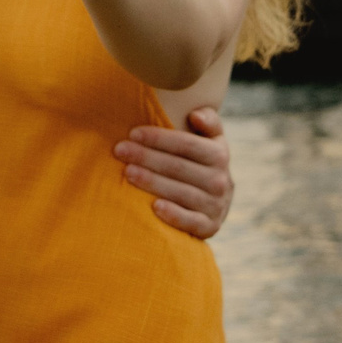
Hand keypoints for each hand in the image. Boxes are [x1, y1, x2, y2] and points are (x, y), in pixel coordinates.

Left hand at [116, 106, 233, 238]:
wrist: (214, 205)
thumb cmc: (200, 164)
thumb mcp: (210, 140)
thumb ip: (208, 121)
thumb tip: (195, 115)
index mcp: (220, 154)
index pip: (187, 144)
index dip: (159, 138)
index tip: (133, 133)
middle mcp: (221, 180)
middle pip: (179, 166)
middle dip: (147, 157)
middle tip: (120, 150)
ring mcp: (216, 205)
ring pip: (181, 192)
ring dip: (153, 182)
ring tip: (127, 172)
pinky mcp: (210, 227)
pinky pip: (191, 221)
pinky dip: (174, 215)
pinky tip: (153, 207)